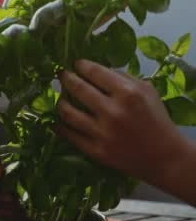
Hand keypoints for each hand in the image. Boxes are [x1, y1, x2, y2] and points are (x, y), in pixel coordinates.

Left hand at [56, 59, 193, 188]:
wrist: (164, 157)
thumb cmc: (156, 120)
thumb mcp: (147, 91)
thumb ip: (123, 77)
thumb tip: (97, 69)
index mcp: (128, 94)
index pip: (95, 72)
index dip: (81, 66)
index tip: (75, 64)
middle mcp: (112, 111)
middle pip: (78, 89)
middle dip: (66, 79)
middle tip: (62, 76)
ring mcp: (102, 133)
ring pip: (67, 112)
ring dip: (60, 102)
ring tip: (61, 99)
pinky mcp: (95, 150)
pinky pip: (69, 135)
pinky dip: (60, 127)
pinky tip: (57, 122)